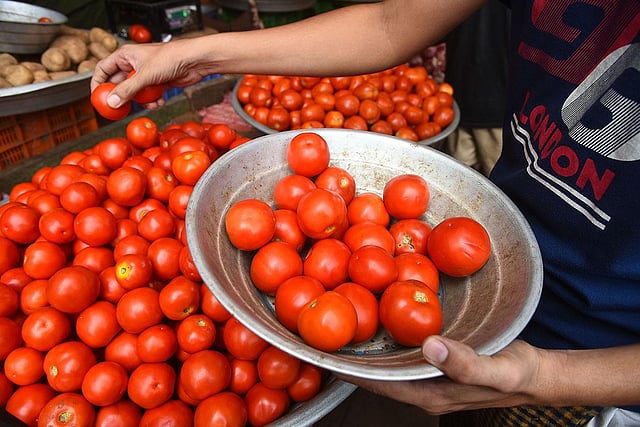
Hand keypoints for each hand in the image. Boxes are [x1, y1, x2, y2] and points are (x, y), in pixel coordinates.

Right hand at [90, 40, 212, 108]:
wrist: (194, 60)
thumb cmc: (171, 58)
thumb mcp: (145, 76)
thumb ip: (127, 90)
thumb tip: (111, 102)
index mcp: (125, 55)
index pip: (103, 69)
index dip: (97, 83)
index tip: (97, 98)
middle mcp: (134, 64)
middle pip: (119, 83)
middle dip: (122, 97)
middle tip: (120, 109)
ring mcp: (146, 74)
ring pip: (135, 92)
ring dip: (141, 101)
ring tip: (148, 102)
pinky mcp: (158, 82)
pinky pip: (148, 96)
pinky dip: (152, 101)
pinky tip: (160, 101)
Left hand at [340, 336, 541, 414]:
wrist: (535, 375)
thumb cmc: (516, 374)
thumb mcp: (495, 370)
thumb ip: (464, 363)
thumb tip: (430, 345)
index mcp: (428, 393)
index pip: (378, 384)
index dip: (350, 370)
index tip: (325, 351)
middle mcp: (422, 386)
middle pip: (378, 373)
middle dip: (353, 356)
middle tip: (327, 328)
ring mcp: (428, 375)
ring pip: (389, 361)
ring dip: (369, 345)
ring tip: (346, 318)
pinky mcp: (436, 360)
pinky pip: (405, 349)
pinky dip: (390, 336)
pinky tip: (384, 313)